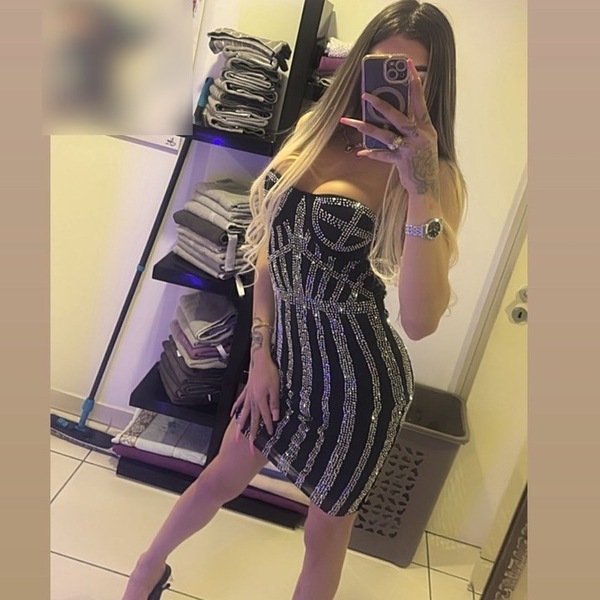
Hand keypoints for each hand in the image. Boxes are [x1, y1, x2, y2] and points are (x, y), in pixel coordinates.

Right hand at [230, 352, 279, 452]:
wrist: (260, 359)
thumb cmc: (270, 372)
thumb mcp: (276, 387)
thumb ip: (274, 403)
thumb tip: (274, 418)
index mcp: (260, 400)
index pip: (264, 417)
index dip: (267, 427)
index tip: (268, 437)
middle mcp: (252, 400)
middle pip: (252, 420)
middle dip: (250, 434)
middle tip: (248, 447)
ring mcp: (247, 396)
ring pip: (243, 414)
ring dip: (240, 426)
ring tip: (237, 437)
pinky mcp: (246, 390)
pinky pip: (239, 402)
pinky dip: (236, 409)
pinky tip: (232, 416)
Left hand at [340, 59, 439, 198]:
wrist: (427, 186)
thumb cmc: (423, 161)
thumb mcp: (424, 140)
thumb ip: (413, 126)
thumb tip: (392, 113)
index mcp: (426, 126)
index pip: (420, 99)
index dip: (413, 82)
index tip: (406, 64)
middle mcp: (420, 135)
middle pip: (398, 116)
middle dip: (380, 104)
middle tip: (364, 95)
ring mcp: (411, 148)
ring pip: (385, 134)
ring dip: (366, 127)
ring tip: (350, 120)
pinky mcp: (402, 161)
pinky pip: (383, 155)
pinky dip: (372, 153)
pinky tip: (360, 152)